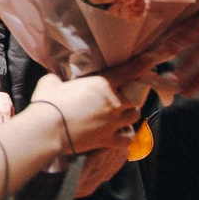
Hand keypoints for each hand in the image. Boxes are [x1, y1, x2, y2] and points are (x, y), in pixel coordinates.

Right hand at [26, 71, 143, 191]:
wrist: (46, 130)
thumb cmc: (48, 102)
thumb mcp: (51, 82)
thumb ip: (59, 79)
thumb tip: (55, 79)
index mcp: (102, 84)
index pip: (130, 71)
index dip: (144, 64)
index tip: (152, 59)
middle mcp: (113, 103)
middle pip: (135, 97)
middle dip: (132, 96)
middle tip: (125, 96)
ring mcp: (112, 123)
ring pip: (134, 116)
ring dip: (130, 114)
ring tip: (123, 114)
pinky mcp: (107, 140)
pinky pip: (126, 139)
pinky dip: (126, 136)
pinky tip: (122, 134)